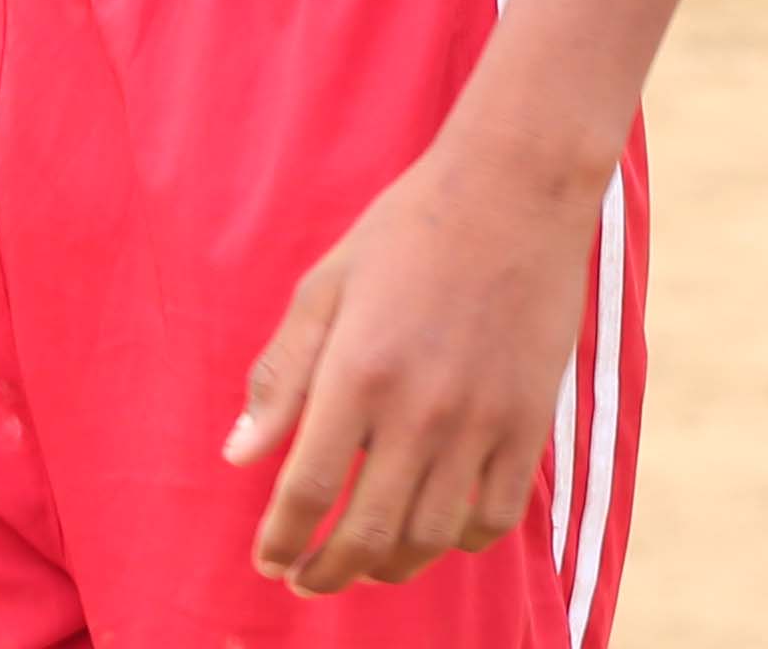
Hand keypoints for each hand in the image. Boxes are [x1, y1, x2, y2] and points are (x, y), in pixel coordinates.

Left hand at [231, 138, 605, 595]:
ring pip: (430, 539)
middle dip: (326, 573)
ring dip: (389, 566)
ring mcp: (481, 420)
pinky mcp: (529, 421)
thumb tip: (238, 456)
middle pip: (365, 533)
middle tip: (306, 580)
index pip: (307, 491)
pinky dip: (461, 541)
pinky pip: (494, 517)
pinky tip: (435, 530)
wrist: (516, 188)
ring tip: (365, 562)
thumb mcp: (326, 285)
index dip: (281, 541)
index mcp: (357, 371)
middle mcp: (419, 409)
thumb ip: (282, 375)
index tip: (268, 560)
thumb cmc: (408, 229)